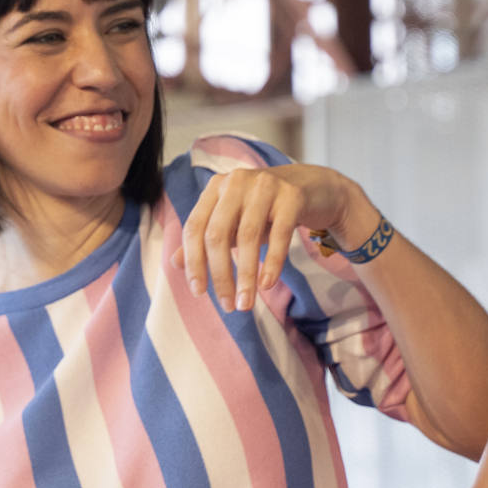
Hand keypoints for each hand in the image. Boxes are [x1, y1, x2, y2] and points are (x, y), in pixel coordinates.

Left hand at [171, 164, 356, 311]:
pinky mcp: (292, 196)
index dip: (194, 262)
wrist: (312, 187)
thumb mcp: (233, 221)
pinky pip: (279, 234)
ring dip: (246, 276)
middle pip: (218, 234)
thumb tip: (175, 262)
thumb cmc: (265, 209)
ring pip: (247, 237)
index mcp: (216, 188)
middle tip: (227, 305)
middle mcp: (236, 182)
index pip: (194, 228)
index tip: (199, 292)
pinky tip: (267, 284)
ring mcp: (265, 186)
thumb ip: (205, 238)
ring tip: (246, 303)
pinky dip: (271, 263)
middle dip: (220, 275)